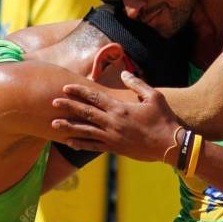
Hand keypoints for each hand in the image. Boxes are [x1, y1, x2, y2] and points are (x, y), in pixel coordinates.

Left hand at [51, 71, 179, 162]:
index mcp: (120, 108)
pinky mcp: (115, 148)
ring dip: (68, 127)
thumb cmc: (163, 119)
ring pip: (85, 131)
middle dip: (68, 107)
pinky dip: (80, 144)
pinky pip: (93, 146)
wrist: (169, 145)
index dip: (79, 92)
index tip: (65, 88)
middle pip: (85, 113)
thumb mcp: (154, 96)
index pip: (94, 97)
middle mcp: (112, 122)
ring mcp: (112, 137)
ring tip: (53, 125)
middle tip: (53, 102)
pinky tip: (69, 142)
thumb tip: (124, 73)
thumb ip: (137, 84)